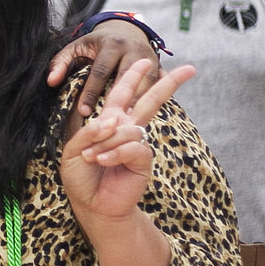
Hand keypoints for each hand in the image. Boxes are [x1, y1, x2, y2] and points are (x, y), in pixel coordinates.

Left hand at [47, 19, 170, 115]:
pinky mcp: (161, 67)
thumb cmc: (96, 45)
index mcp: (111, 44)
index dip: (91, 92)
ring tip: (126, 126)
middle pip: (126, 79)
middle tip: (108, 125)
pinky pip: (160, 86)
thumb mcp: (76, 47)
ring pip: (146, 84)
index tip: (84, 113)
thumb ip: (60, 62)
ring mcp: (151, 58)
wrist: (125, 30)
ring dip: (138, 105)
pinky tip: (145, 119)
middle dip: (118, 102)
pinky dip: (155, 101)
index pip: (100, 71)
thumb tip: (51, 81)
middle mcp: (132, 50)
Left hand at [59, 58, 197, 223]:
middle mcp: (127, 129)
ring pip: (129, 128)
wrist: (91, 205)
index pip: (123, 93)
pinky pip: (132, 147)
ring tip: (92, 157)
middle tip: (191, 68)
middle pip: (150, 100)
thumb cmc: (82, 176)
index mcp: (110, 121)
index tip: (147, 60)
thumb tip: (115, 122)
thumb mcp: (74, 150)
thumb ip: (90, 132)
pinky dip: (113, 153)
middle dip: (169, 84)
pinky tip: (102, 161)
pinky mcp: (143, 161)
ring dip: (107, 142)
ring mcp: (137, 144)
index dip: (134, 76)